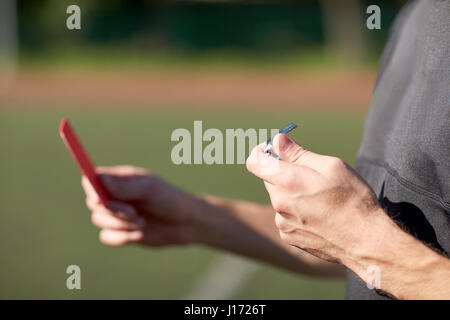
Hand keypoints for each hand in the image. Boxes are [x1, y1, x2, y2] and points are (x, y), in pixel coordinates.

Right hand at [82, 166, 199, 246]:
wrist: (186, 224)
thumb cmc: (170, 199)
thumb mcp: (149, 189)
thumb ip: (124, 186)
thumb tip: (97, 178)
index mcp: (121, 179)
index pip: (93, 179)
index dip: (92, 189)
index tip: (100, 199)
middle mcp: (115, 195)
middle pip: (93, 202)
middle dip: (112, 210)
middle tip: (133, 213)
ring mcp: (116, 214)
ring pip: (98, 220)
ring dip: (120, 225)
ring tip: (142, 223)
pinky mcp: (120, 232)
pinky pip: (106, 236)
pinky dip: (121, 238)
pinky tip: (140, 235)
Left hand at [246, 134, 384, 264]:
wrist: (365, 240)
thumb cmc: (352, 199)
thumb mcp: (331, 166)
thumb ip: (298, 152)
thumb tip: (277, 140)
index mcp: (287, 180)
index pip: (254, 161)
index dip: (262, 151)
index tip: (275, 150)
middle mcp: (278, 202)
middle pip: (268, 179)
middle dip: (283, 172)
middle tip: (309, 175)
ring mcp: (282, 222)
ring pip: (278, 198)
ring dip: (290, 193)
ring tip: (318, 198)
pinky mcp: (288, 236)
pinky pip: (284, 216)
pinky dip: (295, 212)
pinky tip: (318, 215)